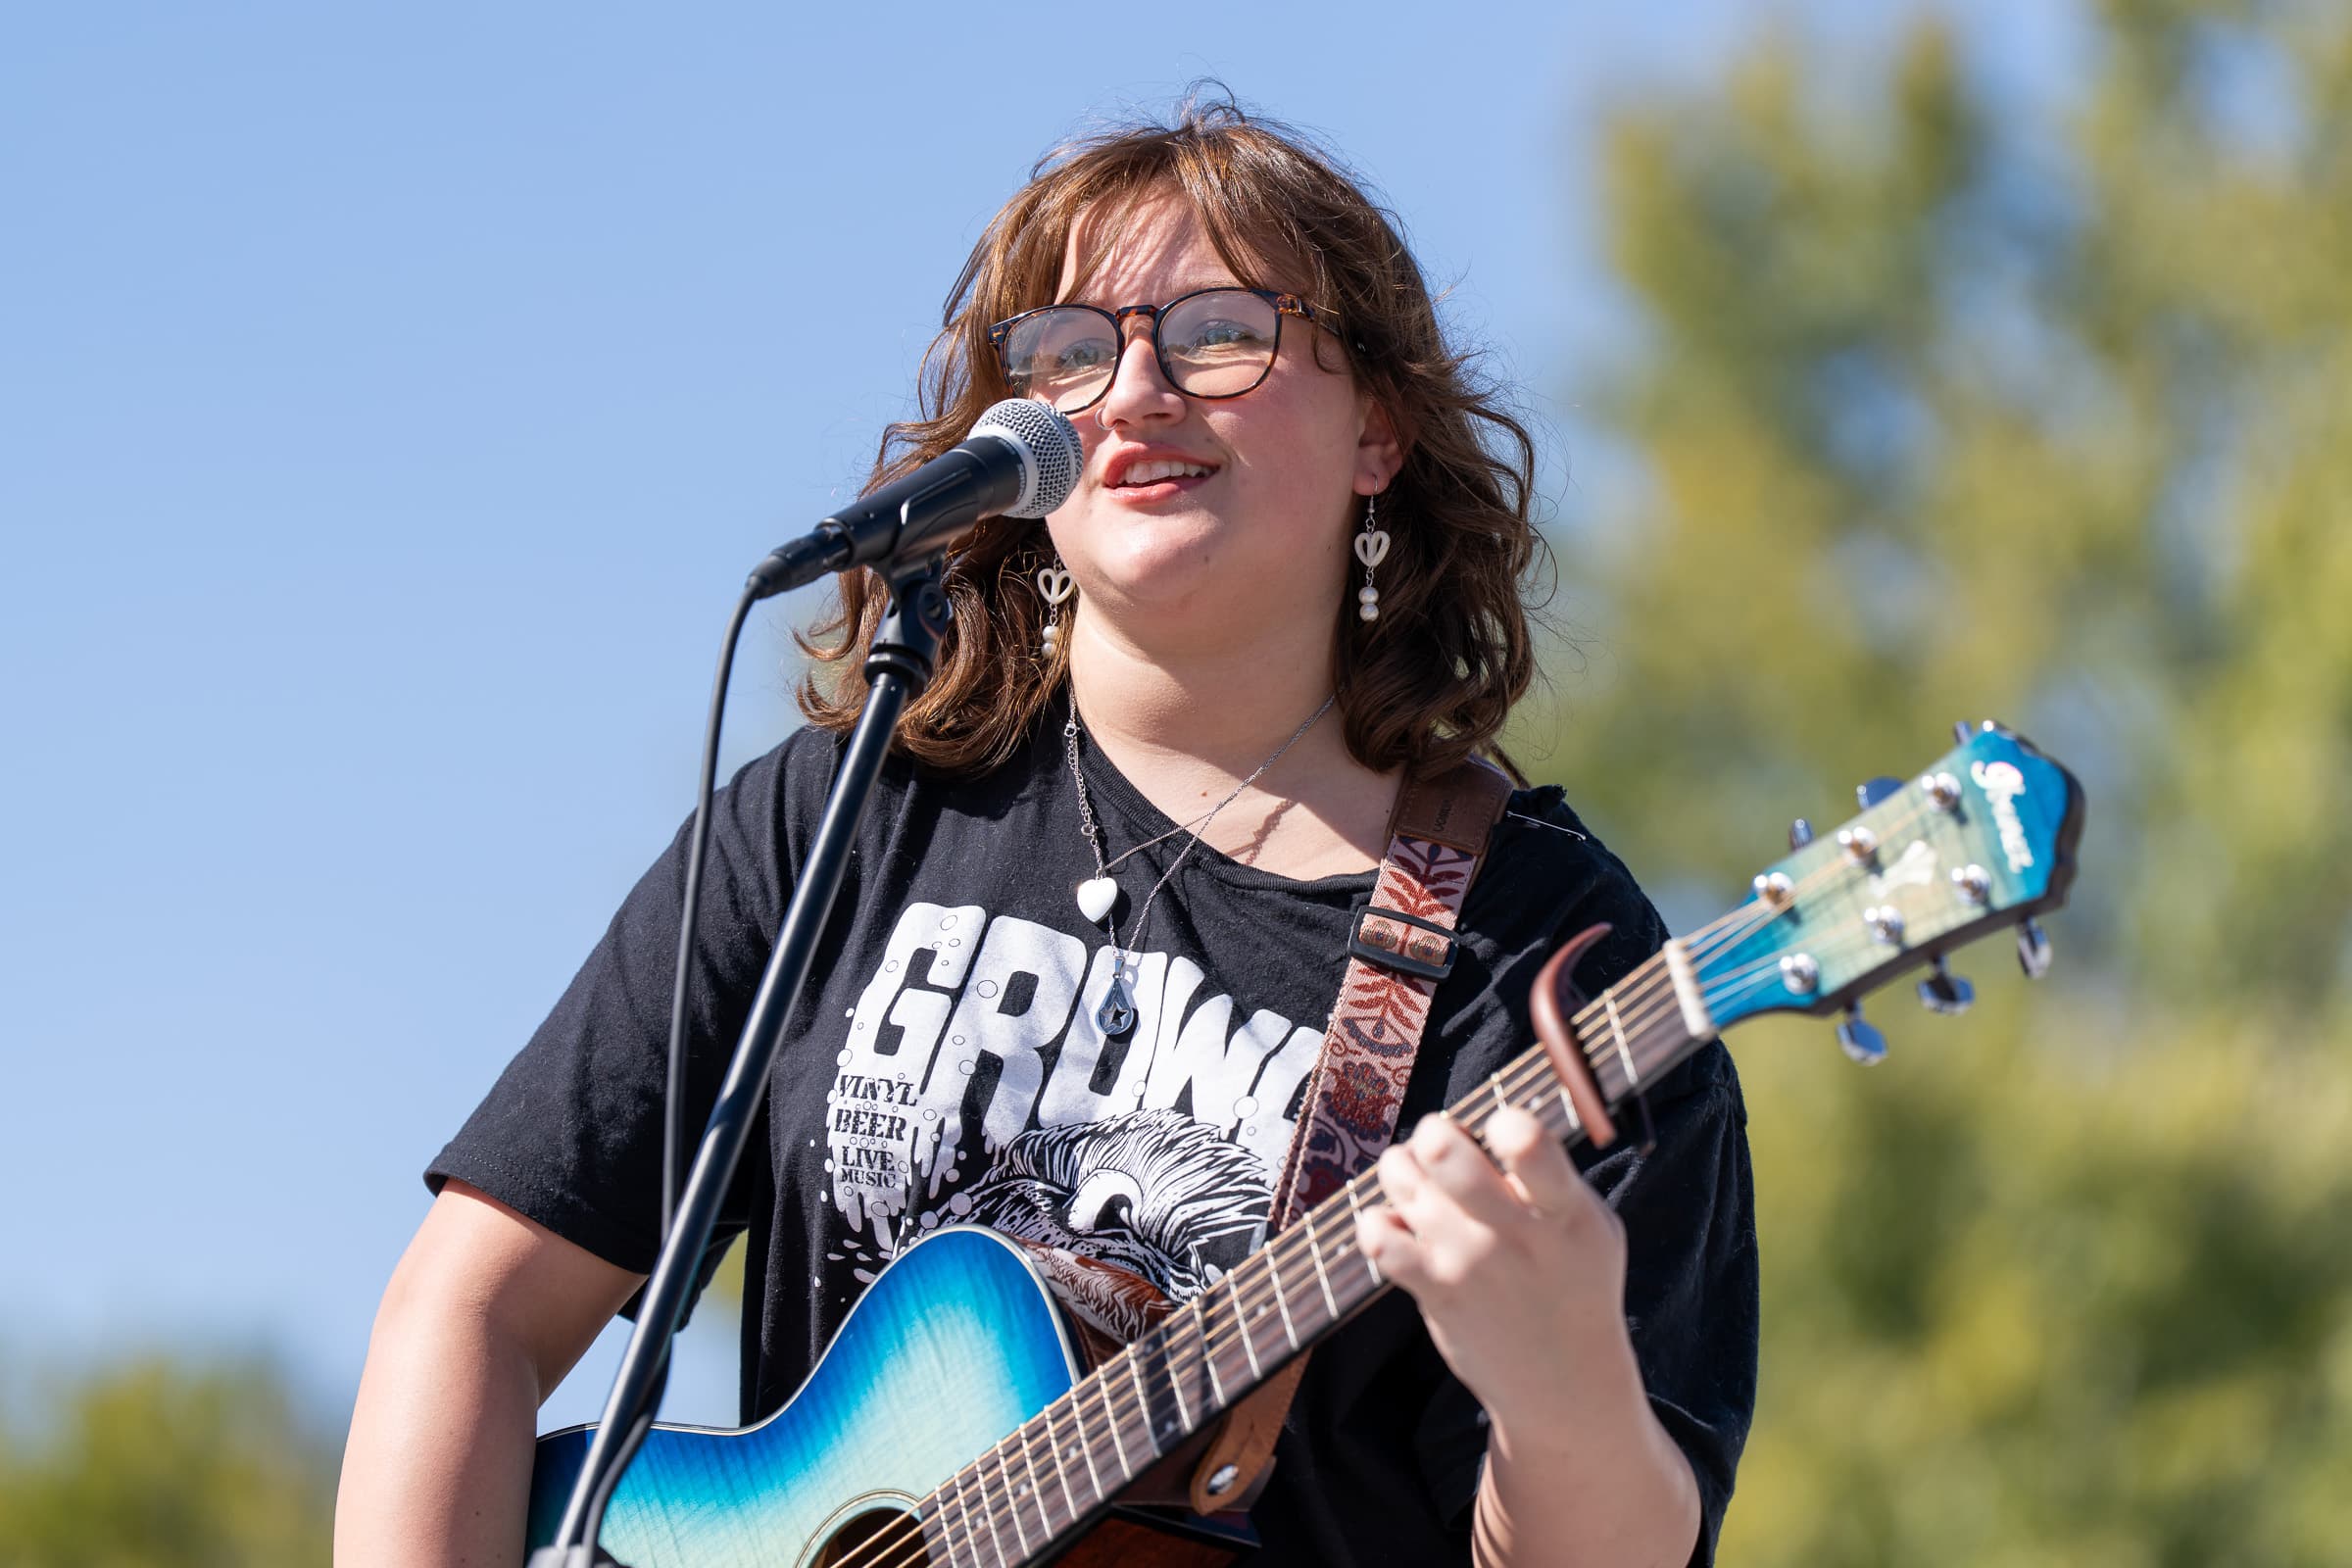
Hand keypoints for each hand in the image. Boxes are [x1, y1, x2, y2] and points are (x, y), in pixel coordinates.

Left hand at [1355, 1105, 1640, 1429]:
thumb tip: (1495, 1116)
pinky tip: (1400, 1227)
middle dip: (1434, 1131)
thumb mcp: (1590, 1225)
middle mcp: (1512, 1234)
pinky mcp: (1433, 1289)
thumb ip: (1551, 1175)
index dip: (1507, 1124)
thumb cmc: (1575, 1282)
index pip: (1530, 1149)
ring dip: (1403, 1169)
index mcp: (1563, 1210)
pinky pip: (1378, 1236)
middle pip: (1445, 1152)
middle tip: (1440, 1142)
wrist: (1563, 1382)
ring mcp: (1467, 1263)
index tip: (1503, 1129)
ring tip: (1421, 1184)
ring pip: (1403, 1179)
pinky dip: (1378, 1222)